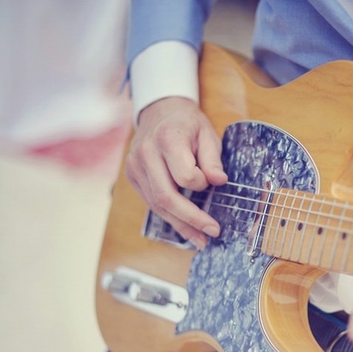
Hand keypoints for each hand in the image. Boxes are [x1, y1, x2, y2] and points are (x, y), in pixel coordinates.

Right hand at [126, 97, 227, 248]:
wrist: (160, 112)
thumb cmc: (187, 125)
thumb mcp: (207, 134)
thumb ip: (213, 159)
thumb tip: (219, 181)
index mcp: (167, 139)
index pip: (184, 176)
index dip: (201, 184)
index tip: (212, 181)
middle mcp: (146, 153)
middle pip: (166, 197)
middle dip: (191, 219)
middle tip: (213, 231)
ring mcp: (135, 167)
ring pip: (157, 205)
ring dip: (181, 226)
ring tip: (201, 239)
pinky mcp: (133, 177)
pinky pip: (152, 203)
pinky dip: (171, 218)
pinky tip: (187, 229)